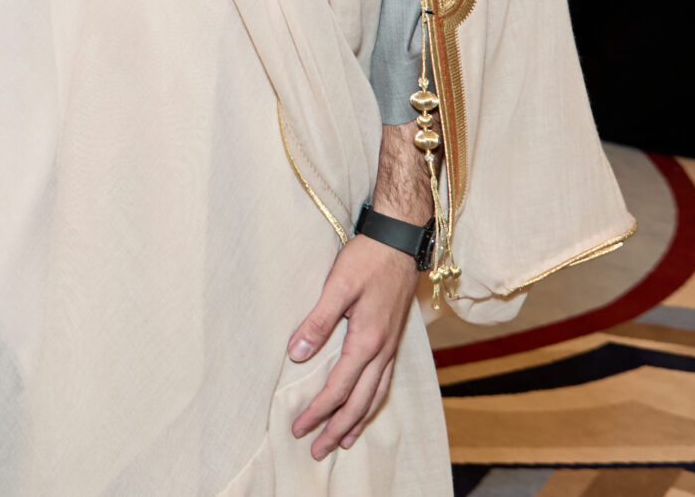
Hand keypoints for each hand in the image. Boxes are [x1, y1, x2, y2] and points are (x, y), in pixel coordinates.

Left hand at [287, 236, 415, 455]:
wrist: (398, 242)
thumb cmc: (365, 260)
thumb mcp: (337, 285)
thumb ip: (317, 320)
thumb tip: (295, 354)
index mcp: (368, 341)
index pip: (339, 388)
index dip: (318, 411)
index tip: (298, 428)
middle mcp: (383, 351)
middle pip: (359, 402)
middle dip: (337, 429)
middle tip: (317, 451)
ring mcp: (391, 348)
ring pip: (376, 397)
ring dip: (357, 422)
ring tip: (343, 442)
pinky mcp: (393, 341)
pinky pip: (385, 384)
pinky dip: (374, 404)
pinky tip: (366, 409)